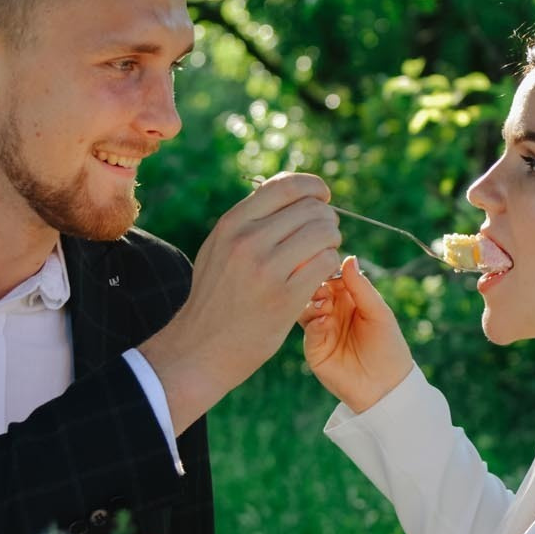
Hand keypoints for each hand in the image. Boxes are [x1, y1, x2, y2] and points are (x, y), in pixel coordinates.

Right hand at [140, 174, 340, 427]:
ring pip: (324, 232)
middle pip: (311, 208)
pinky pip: (326, 263)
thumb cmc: (216, 297)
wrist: (202, 347)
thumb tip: (285, 189)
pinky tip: (320, 275)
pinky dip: (331, 265)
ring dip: (332, 242)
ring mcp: (267, 269)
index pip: (286, 186)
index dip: (313, 187)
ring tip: (323, 254)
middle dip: (326, 219)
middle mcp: (247, 241)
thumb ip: (247, 220)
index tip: (322, 198)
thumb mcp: (218, 248)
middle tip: (325, 235)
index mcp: (232, 224)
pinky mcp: (285, 297)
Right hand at [299, 256, 413, 413]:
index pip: (331, 276)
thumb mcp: (378, 312)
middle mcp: (331, 311)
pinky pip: (308, 329)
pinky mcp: (314, 348)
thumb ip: (361, 287)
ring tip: (326, 305)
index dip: (327, 268)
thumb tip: (348, 258)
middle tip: (323, 285)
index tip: (326, 262)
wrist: (386, 386)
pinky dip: (314, 321)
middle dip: (315, 283)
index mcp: (349, 299)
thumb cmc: (388, 347)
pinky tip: (325, 320)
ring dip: (313, 301)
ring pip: (305, 307)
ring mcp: (321, 329)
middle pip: (313, 288)